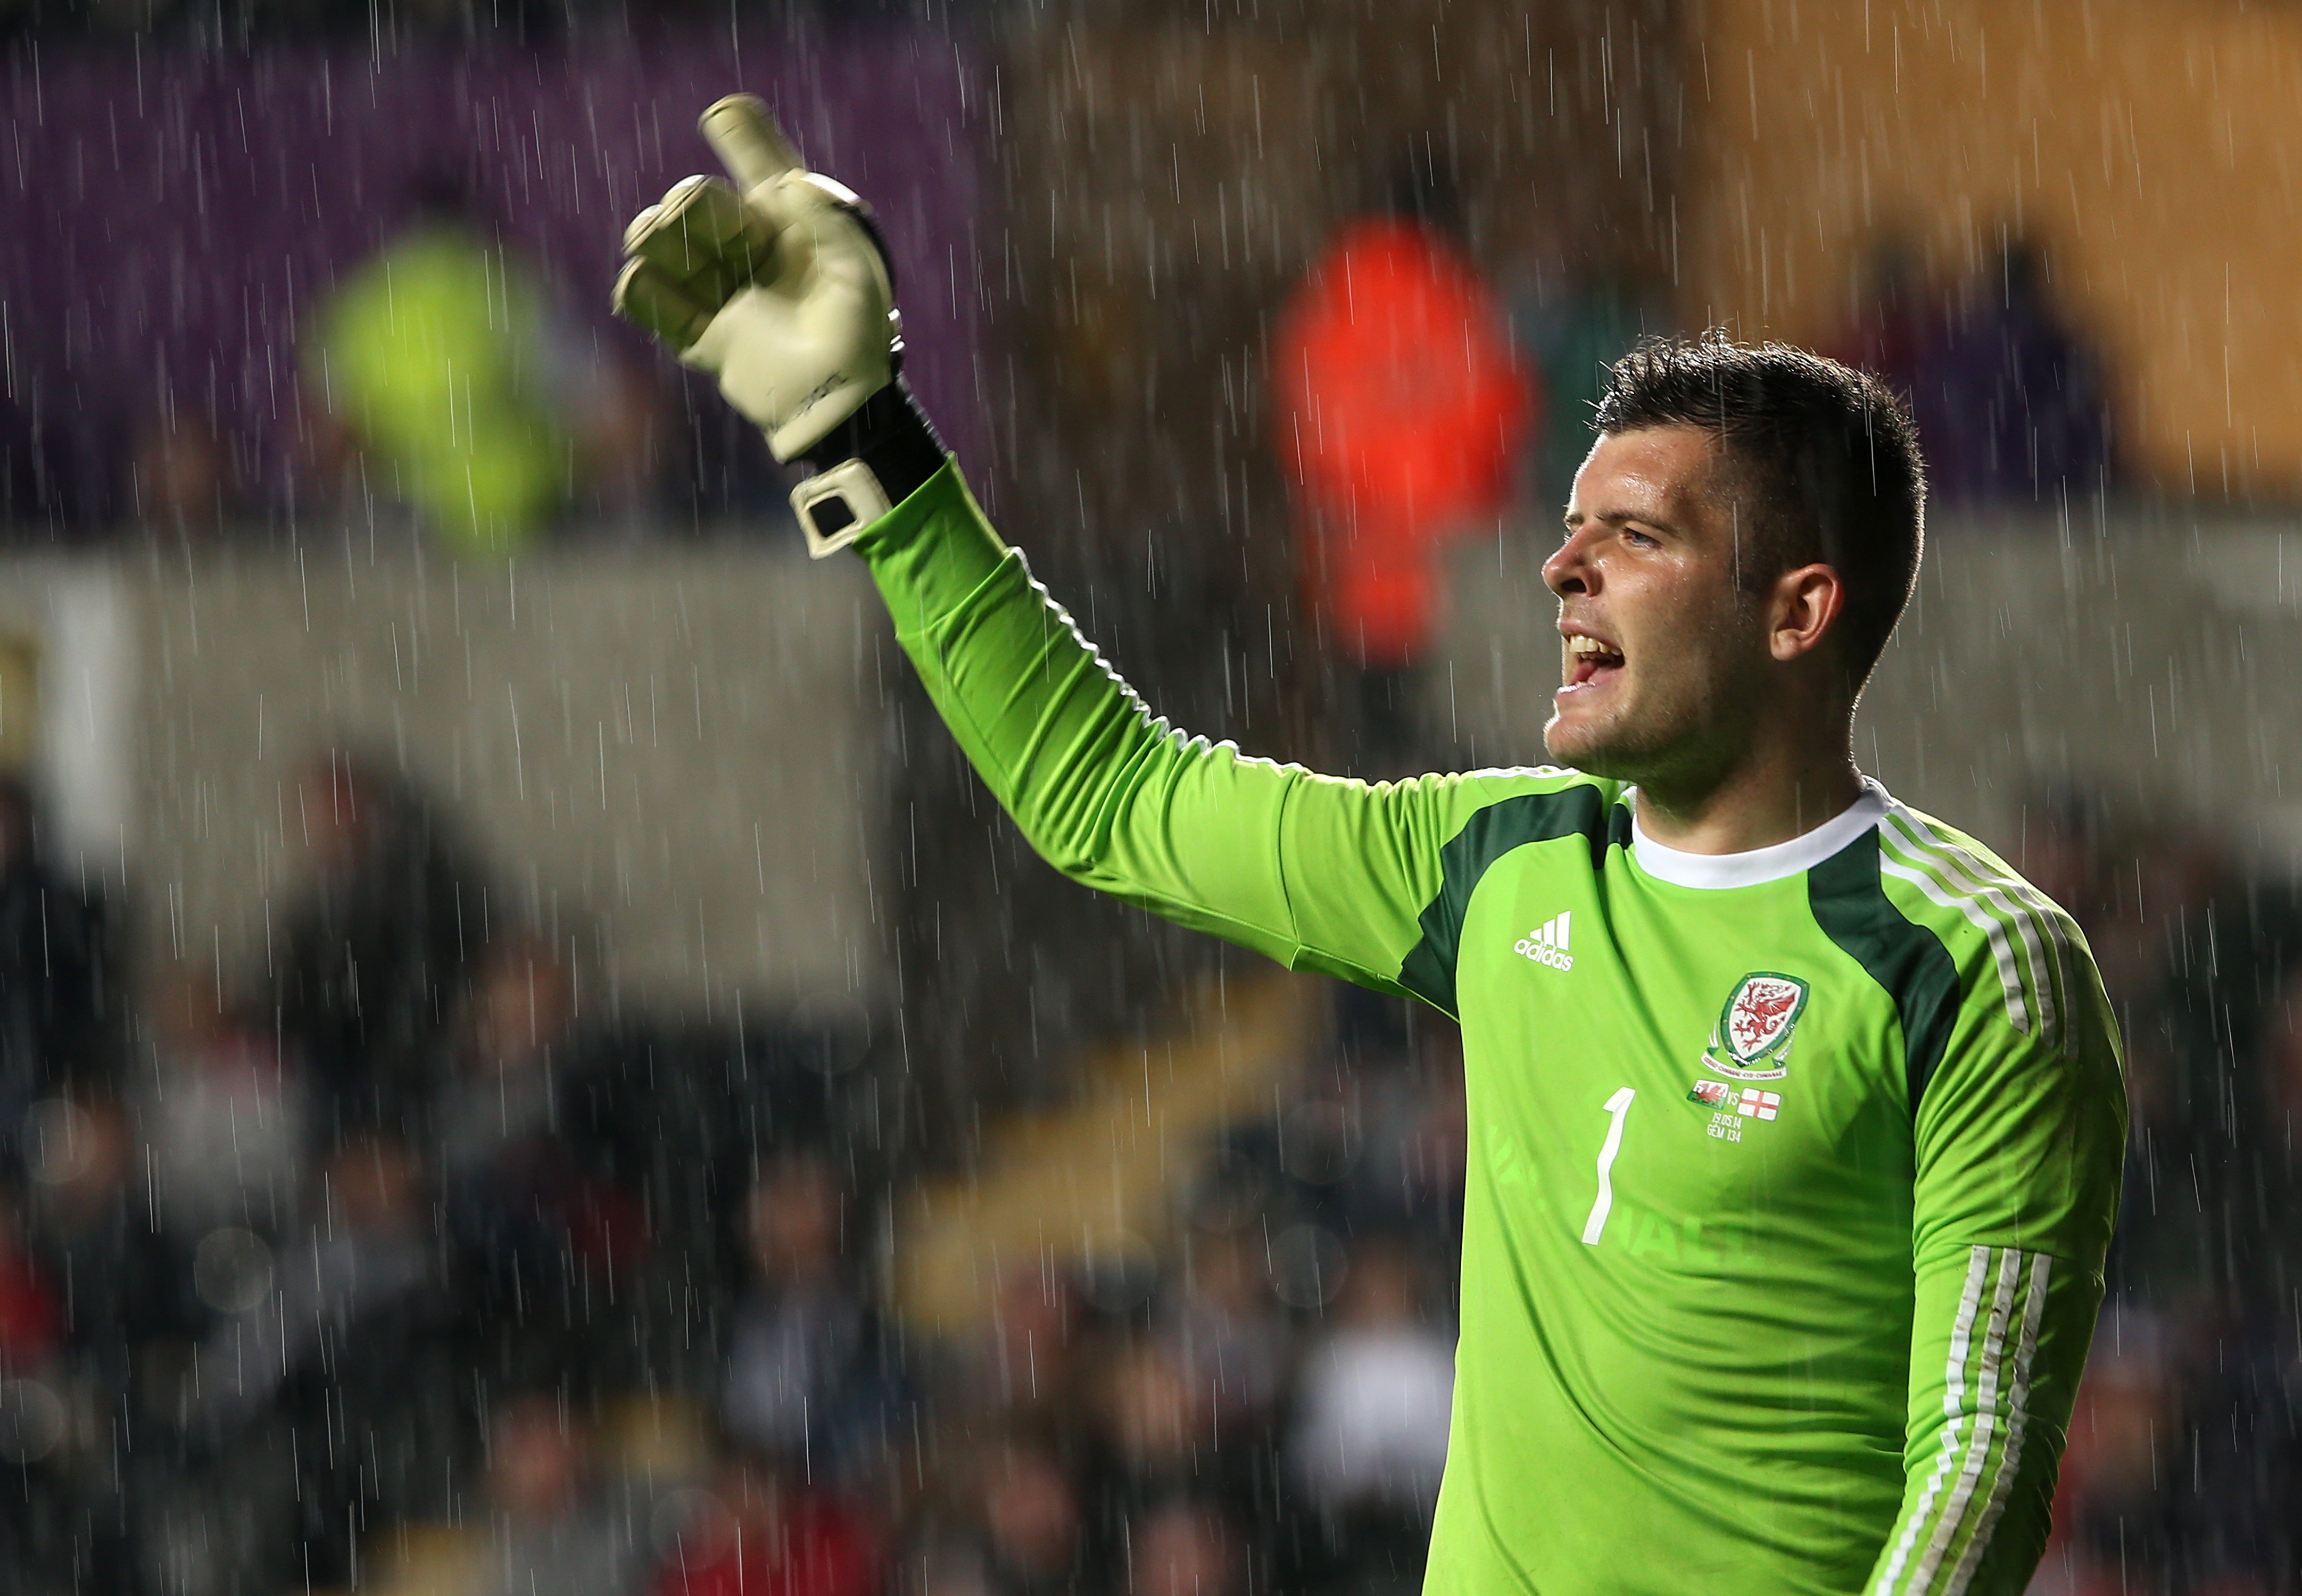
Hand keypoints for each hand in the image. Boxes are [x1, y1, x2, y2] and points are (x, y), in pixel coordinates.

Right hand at [613, 95, 897, 462]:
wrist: (836, 406)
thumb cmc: (856, 336)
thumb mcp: (855, 269)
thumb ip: (826, 219)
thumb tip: (783, 181)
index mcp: (790, 230)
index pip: (761, 170)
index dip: (743, 137)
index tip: (724, 112)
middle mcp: (750, 254)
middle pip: (697, 203)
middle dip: (690, 204)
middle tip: (710, 225)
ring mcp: (722, 294)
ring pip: (665, 244)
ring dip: (656, 236)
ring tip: (668, 249)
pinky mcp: (702, 337)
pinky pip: (650, 301)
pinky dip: (639, 288)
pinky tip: (639, 278)